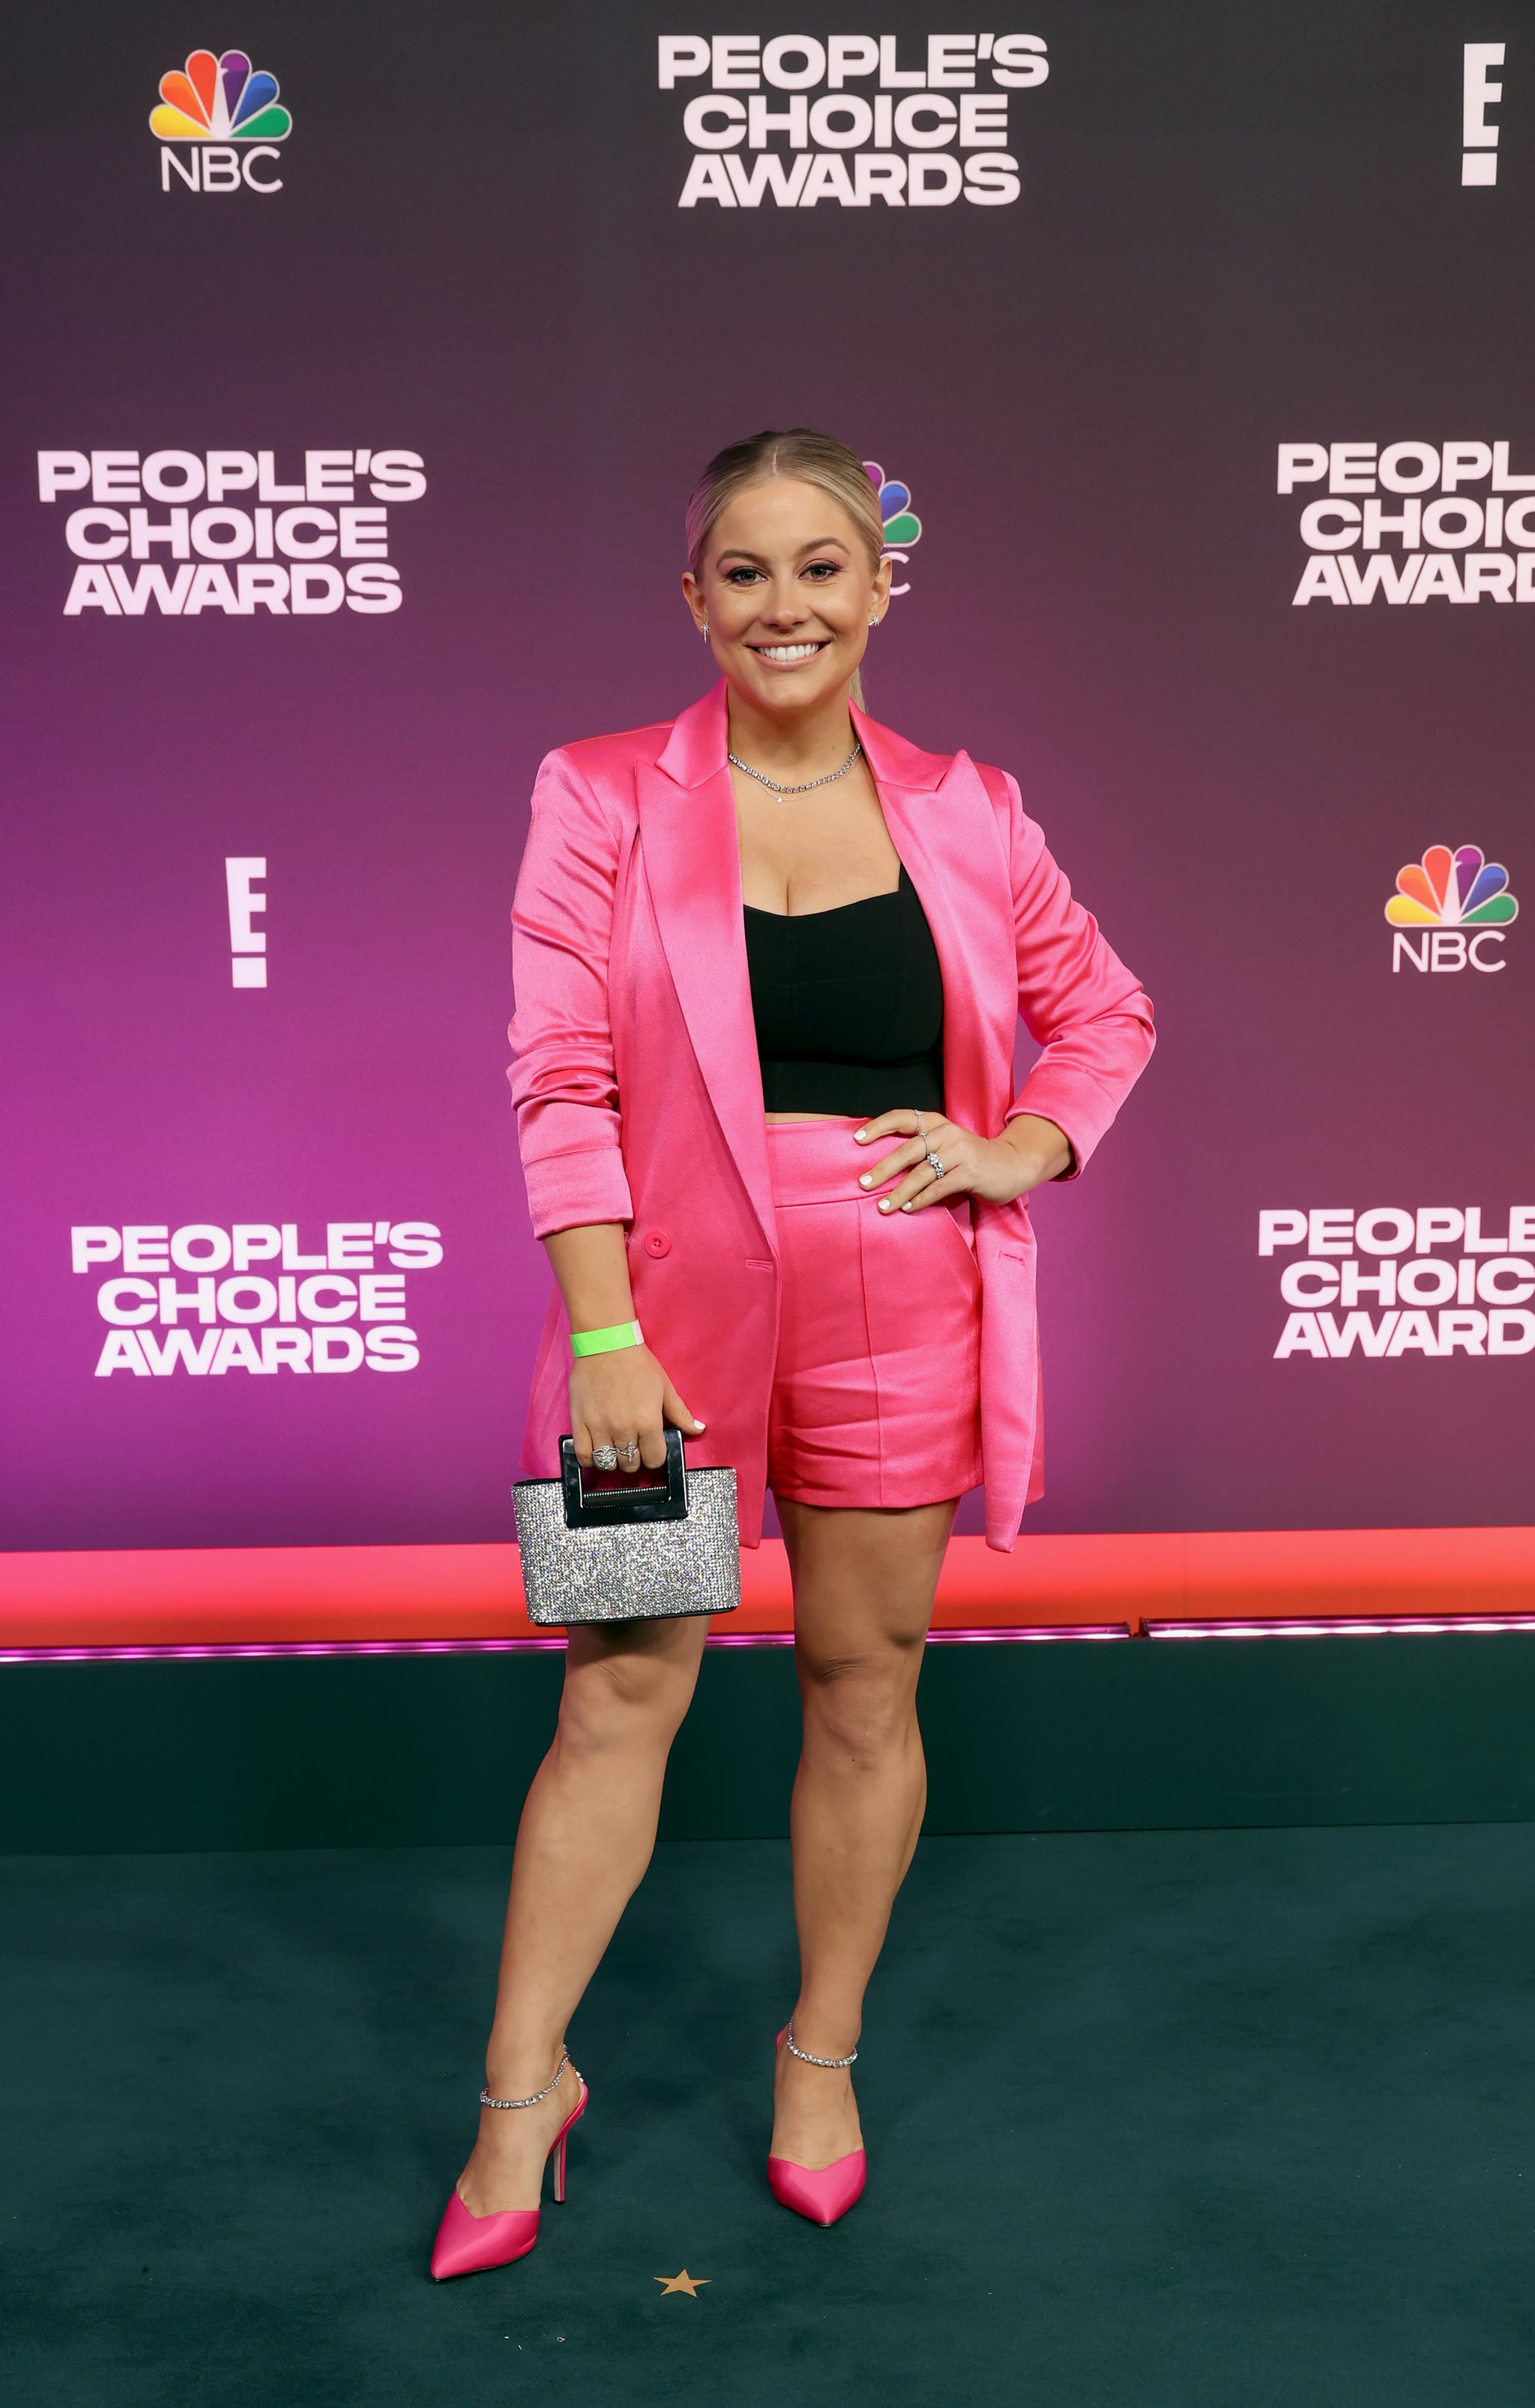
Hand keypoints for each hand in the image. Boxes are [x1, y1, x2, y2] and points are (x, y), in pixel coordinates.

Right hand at [569, 1344, 703, 1475]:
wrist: (606, 1344)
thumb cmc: (637, 1363)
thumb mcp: (665, 1388)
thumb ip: (681, 1414)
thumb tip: (698, 1430)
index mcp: (648, 1422)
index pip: (655, 1460)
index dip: (655, 1457)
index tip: (651, 1449)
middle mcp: (623, 1429)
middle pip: (631, 1465)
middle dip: (635, 1459)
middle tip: (634, 1446)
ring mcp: (599, 1428)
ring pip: (608, 1464)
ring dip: (614, 1460)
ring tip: (616, 1448)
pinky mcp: (579, 1423)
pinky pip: (583, 1455)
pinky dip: (590, 1459)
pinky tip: (597, 1451)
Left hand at [853, 1108, 1072, 1213]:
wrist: (1013, 1164)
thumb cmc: (971, 1159)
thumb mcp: (946, 1145)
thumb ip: (921, 1148)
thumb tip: (881, 1163)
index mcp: (937, 1122)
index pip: (903, 1117)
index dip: (878, 1126)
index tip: (857, 1140)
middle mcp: (947, 1133)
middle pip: (907, 1150)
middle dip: (882, 1169)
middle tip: (862, 1184)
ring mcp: (960, 1151)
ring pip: (921, 1173)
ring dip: (899, 1192)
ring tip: (883, 1206)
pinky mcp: (970, 1172)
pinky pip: (939, 1187)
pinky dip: (921, 1200)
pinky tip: (908, 1209)